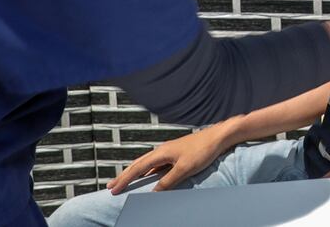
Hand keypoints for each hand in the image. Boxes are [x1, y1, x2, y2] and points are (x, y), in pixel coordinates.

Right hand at [107, 125, 230, 193]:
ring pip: (146, 164)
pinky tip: (148, 177)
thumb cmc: (202, 151)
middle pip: (138, 164)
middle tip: (111, 186)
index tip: (112, 189)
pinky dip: (148, 172)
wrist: (217, 137)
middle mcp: (162, 150)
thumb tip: (152, 193)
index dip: (124, 179)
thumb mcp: (184, 169)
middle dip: (124, 176)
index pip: (137, 168)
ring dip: (135, 173)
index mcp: (161, 152)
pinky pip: (156, 165)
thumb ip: (168, 181)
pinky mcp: (176, 154)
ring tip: (125, 181)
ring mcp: (169, 152)